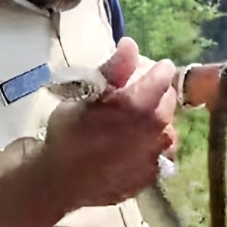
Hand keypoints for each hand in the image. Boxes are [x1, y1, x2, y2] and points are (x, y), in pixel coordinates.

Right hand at [41, 37, 177, 209]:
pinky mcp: (154, 174)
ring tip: (133, 123)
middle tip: (133, 96)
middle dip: (156, 93)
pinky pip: (163, 152)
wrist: (58, 182)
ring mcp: (157, 154)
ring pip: (168, 126)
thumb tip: (131, 44)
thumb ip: (114, 70)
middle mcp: (156, 128)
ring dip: (156, 120)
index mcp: (139, 105)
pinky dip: (153, 145)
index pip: (164, 75)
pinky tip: (135, 145)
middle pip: (168, 100)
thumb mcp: (84, 95)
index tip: (142, 71)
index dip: (154, 69)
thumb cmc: (67, 133)